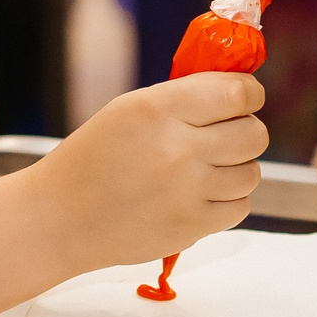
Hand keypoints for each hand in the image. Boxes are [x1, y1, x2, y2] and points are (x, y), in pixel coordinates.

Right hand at [30, 74, 267, 270]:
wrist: (61, 217)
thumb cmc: (95, 157)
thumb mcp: (129, 109)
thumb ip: (184, 98)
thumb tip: (239, 91)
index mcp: (159, 110)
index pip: (237, 93)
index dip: (250, 93)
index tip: (245, 98)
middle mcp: (178, 149)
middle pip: (254, 134)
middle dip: (246, 130)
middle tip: (224, 135)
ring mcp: (187, 191)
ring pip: (251, 173)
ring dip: (237, 168)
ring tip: (208, 168)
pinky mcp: (191, 226)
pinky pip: (240, 206)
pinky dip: (228, 200)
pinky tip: (202, 194)